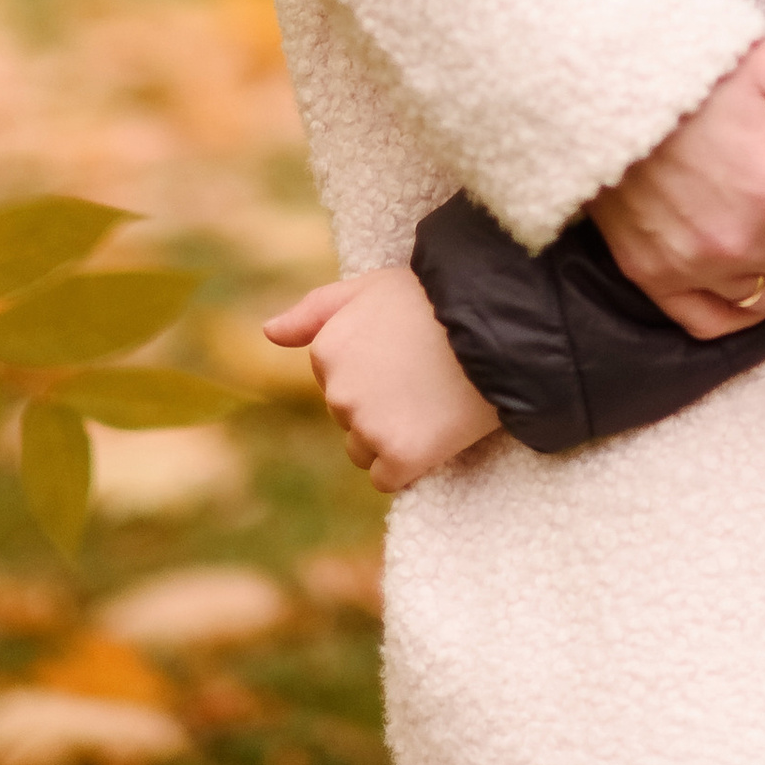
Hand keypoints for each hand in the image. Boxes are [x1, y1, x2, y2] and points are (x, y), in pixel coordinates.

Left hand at [263, 266, 500, 491]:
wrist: (496, 323)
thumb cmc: (435, 299)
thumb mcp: (371, 286)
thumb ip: (315, 310)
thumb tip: (268, 332)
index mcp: (326, 351)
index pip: (335, 382)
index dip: (375, 370)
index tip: (406, 353)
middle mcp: (338, 393)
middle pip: (348, 419)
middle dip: (381, 404)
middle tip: (424, 375)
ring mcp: (368, 427)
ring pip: (364, 450)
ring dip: (391, 436)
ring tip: (430, 401)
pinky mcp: (399, 458)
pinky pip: (387, 478)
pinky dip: (409, 464)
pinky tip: (434, 431)